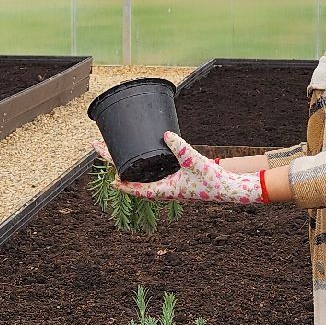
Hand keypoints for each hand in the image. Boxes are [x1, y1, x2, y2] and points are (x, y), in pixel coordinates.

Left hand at [113, 132, 266, 204]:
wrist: (228, 187)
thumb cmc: (212, 180)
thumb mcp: (195, 161)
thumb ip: (180, 148)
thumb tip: (165, 134)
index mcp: (165, 190)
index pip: (137, 190)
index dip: (122, 185)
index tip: (110, 180)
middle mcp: (163, 188)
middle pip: (132, 178)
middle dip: (114, 163)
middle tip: (97, 146)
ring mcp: (167, 183)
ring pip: (139, 175)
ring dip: (125, 164)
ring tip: (110, 151)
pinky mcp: (174, 177)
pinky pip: (151, 172)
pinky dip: (140, 164)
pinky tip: (136, 157)